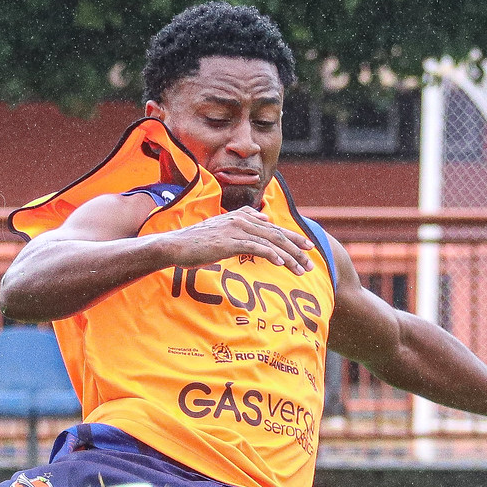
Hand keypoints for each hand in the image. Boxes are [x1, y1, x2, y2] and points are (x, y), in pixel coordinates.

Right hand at [161, 208, 313, 274]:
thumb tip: (263, 218)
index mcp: (241, 217)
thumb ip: (243, 222)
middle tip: (311, 261)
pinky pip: (256, 248)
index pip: (273, 228)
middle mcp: (241, 221)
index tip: (307, 248)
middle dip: (296, 248)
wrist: (175, 246)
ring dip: (288, 256)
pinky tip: (281, 263)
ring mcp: (235, 230)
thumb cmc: (197, 241)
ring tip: (300, 269)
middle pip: (276, 234)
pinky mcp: (229, 242)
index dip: (293, 237)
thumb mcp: (222, 229)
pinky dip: (271, 254)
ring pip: (270, 242)